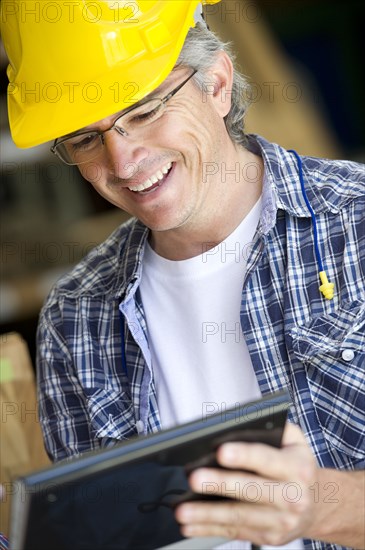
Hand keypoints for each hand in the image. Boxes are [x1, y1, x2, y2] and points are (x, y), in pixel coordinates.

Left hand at [175, 423, 318, 545]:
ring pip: (238, 517)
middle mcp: (292, 496)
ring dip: (206, 514)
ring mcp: (281, 521)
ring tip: (181, 509)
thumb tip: (240, 422)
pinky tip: (189, 525)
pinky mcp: (268, 537)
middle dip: (220, 485)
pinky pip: (235, 532)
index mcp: (297, 468)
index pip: (267, 459)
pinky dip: (208, 529)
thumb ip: (274, 427)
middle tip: (194, 478)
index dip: (244, 455)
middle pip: (250, 490)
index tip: (220, 451)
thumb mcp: (295, 441)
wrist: (318, 504)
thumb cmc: (296, 464)